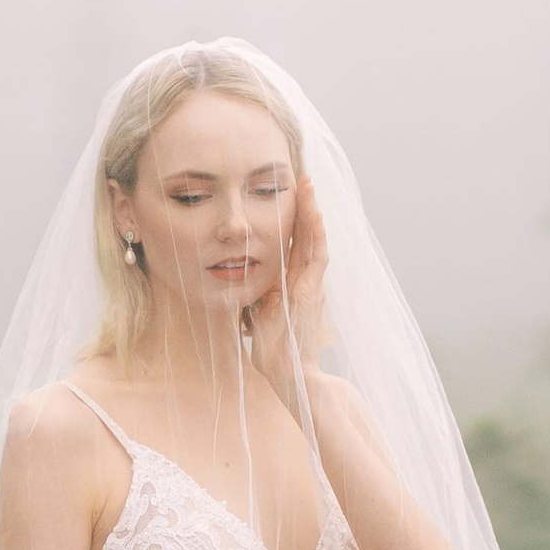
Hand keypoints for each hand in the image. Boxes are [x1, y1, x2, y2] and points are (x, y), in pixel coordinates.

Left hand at [243, 173, 329, 393]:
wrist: (288, 372)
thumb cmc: (271, 348)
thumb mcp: (255, 313)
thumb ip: (252, 293)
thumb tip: (233, 278)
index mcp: (289, 282)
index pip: (290, 243)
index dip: (289, 218)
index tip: (282, 194)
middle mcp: (303, 279)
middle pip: (304, 234)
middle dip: (302, 205)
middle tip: (299, 177)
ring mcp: (310, 283)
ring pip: (313, 238)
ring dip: (311, 210)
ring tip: (308, 184)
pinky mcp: (312, 290)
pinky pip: (317, 255)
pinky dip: (316, 232)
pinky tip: (313, 211)